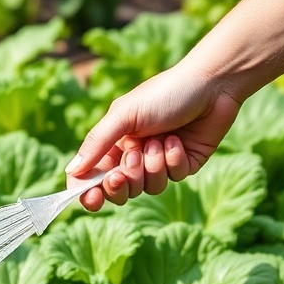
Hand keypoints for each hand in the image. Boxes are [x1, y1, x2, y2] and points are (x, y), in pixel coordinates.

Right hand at [65, 62, 242, 210]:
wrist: (212, 84)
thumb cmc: (164, 93)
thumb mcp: (124, 115)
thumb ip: (97, 144)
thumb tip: (71, 172)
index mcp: (114, 143)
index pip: (93, 177)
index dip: (89, 192)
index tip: (91, 198)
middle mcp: (135, 155)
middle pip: (120, 190)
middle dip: (124, 182)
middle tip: (127, 169)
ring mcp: (160, 162)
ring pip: (148, 188)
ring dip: (153, 166)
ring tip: (161, 141)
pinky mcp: (184, 165)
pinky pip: (173, 178)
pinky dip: (173, 160)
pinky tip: (178, 140)